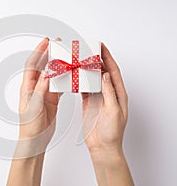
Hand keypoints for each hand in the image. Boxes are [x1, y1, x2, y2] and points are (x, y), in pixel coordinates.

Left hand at [7, 38, 60, 185]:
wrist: (35, 140)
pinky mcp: (52, 99)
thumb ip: (40, 90)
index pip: (32, 65)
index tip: (46, 42)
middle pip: (42, 66)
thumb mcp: (34, 107)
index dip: (38, 52)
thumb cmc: (30, 126)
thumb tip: (46, 74)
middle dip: (50, 54)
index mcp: (27, 87)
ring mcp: (44, 93)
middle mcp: (35, 88)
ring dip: (59, 65)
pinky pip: (59, 85)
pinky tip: (71, 75)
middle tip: (59, 45)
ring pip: (52, 74)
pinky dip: (65, 79)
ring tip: (67, 56)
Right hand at [83, 43, 133, 185]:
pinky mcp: (88, 102)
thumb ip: (109, 93)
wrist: (102, 146)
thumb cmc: (112, 132)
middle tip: (88, 48)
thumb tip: (104, 75)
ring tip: (80, 58)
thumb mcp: (113, 111)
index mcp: (118, 93)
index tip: (101, 46)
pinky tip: (75, 74)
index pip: (112, 71)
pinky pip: (84, 88)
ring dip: (86, 68)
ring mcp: (97, 97)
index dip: (107, 57)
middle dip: (96, 58)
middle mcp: (108, 93)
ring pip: (92, 78)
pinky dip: (79, 80)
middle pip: (102, 71)